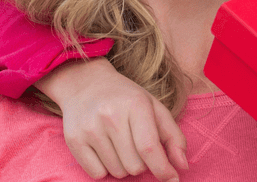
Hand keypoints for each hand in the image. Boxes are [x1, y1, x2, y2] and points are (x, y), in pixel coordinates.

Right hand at [36, 57, 187, 179]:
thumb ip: (173, 136)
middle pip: (135, 166)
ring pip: (117, 172)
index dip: (163, 169)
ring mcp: (90, 128)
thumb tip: (182, 166)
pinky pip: (97, 174)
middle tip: (135, 144)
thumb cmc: (126, 98)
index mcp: (135, 104)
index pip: (150, 148)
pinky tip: (104, 148)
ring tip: (119, 144)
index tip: (172, 179)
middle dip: (141, 163)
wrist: (85, 84)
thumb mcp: (154, 108)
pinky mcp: (74, 140)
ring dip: (123, 165)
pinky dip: (104, 168)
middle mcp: (110, 116)